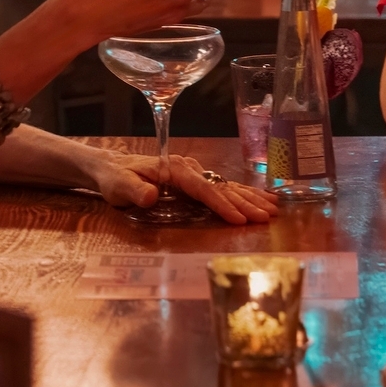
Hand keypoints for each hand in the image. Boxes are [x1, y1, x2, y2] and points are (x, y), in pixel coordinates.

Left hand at [80, 145, 277, 223]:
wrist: (111, 168)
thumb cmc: (114, 178)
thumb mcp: (118, 185)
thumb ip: (133, 191)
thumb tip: (151, 195)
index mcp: (174, 169)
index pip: (202, 188)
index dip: (221, 204)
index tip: (239, 219)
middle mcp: (189, 169)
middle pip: (221, 187)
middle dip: (245, 202)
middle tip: (267, 217)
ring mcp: (194, 173)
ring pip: (227, 186)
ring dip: (251, 198)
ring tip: (274, 208)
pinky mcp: (196, 181)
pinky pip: (223, 187)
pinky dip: (244, 193)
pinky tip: (261, 199)